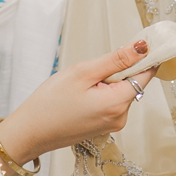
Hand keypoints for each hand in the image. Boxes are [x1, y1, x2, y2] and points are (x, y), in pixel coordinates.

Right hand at [0, 41, 159, 163]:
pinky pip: (111, 103)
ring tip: (81, 87)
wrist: (29, 132)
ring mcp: (113, 125)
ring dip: (107, 83)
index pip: (146, 74)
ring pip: (121, 92)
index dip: (145, 56)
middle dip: (117, 71)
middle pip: (133, 83)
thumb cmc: (50, 102)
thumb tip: (143, 47)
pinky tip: (80, 97)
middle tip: (90, 71)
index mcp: (118, 103)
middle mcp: (121, 117)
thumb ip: (116, 60)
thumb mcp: (83, 72)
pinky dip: (101, 94)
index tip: (137, 44)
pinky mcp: (104, 127)